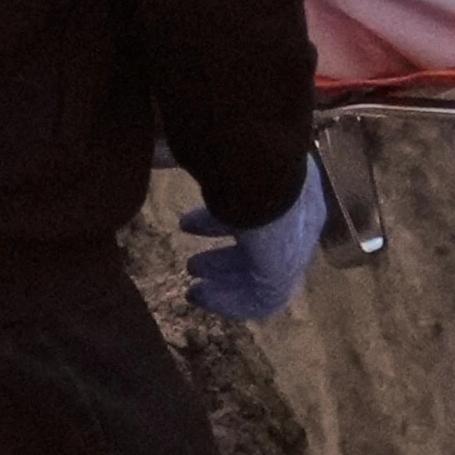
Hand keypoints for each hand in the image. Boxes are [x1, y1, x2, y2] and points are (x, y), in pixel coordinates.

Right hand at [178, 157, 329, 323]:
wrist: (263, 169)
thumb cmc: (238, 153)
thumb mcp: (216, 157)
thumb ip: (193, 160)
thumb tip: (156, 154)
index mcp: (286, 188)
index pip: (259, 213)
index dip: (220, 220)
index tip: (188, 227)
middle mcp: (297, 221)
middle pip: (260, 246)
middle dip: (225, 258)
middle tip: (194, 265)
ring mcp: (293, 249)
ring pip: (259, 274)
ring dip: (225, 282)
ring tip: (193, 287)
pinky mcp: (281, 272)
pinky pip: (258, 299)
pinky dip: (229, 302)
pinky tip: (201, 297)